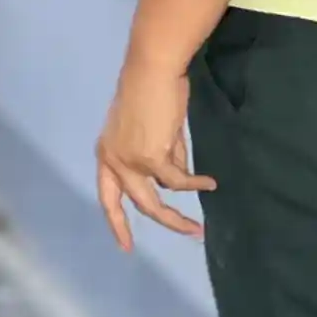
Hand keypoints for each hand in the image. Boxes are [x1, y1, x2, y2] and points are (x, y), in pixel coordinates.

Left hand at [94, 60, 213, 249]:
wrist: (151, 71)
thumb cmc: (151, 93)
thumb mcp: (149, 130)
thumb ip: (161, 156)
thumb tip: (177, 180)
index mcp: (106, 153)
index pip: (107, 196)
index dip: (116, 222)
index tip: (125, 246)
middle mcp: (113, 160)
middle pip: (136, 204)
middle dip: (163, 222)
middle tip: (186, 234)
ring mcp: (130, 161)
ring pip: (157, 200)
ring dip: (179, 214)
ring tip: (199, 222)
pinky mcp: (151, 158)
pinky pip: (178, 181)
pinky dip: (195, 183)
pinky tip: (210, 183)